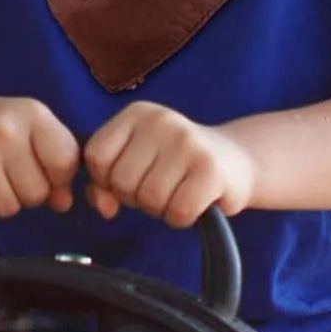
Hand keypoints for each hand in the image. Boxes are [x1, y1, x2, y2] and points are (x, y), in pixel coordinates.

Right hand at [0, 90, 79, 223]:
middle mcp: (5, 131)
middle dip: (26, 193)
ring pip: (7, 209)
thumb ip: (56, 163)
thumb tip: (64, 204)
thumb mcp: (32, 131)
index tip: (43, 171)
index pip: (64, 162)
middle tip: (9, 173)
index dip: (58, 178)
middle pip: (36, 193)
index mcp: (32, 114)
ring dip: (1, 203)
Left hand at [82, 102, 255, 227]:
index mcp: (137, 113)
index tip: (132, 177)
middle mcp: (161, 120)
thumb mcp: (135, 162)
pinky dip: (181, 218)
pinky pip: (177, 212)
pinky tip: (194, 202)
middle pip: (121, 181)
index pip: (96, 155)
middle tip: (160, 186)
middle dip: (136, 197)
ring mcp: (187, 142)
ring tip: (177, 192)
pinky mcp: (210, 169)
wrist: (234, 162)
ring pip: (148, 199)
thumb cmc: (174, 166)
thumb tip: (104, 207)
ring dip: (160, 209)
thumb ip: (104, 183)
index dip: (106, 179)